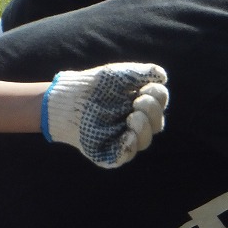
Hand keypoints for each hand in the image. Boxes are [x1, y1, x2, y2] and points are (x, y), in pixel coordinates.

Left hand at [42, 62, 168, 167]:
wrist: (66, 100)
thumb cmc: (92, 86)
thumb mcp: (116, 75)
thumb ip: (140, 73)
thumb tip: (162, 77)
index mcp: (139, 104)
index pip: (159, 103)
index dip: (158, 97)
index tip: (144, 89)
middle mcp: (134, 123)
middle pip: (157, 124)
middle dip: (153, 112)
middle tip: (139, 102)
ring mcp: (122, 138)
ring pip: (145, 141)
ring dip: (144, 128)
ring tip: (133, 117)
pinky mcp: (110, 151)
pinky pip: (126, 155)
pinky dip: (130, 146)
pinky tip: (128, 135)